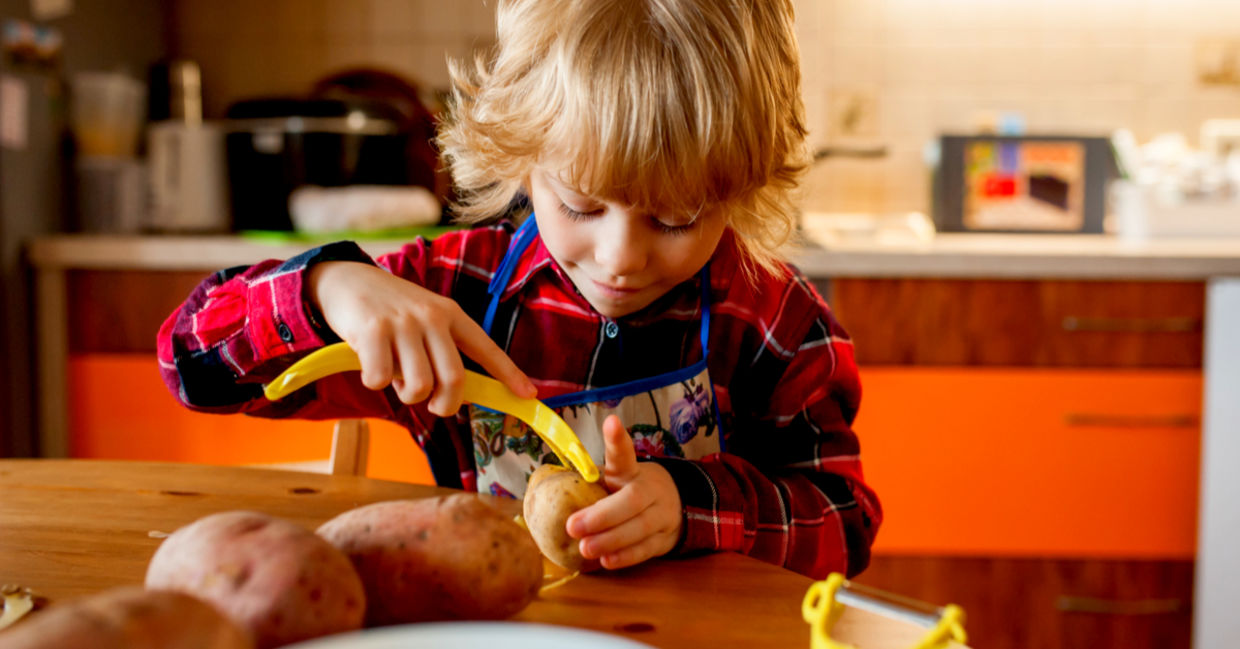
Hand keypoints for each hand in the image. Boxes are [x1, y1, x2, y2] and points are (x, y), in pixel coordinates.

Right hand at [307, 261, 535, 415]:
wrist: (346, 279)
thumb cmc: (390, 310)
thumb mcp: (424, 320)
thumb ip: (441, 352)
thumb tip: (456, 397)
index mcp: (450, 314)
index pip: (486, 348)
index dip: (508, 374)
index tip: (528, 394)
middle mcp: (432, 316)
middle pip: (454, 379)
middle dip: (444, 405)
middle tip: (431, 404)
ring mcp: (403, 323)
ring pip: (419, 386)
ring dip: (405, 394)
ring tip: (395, 375)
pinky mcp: (373, 330)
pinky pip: (381, 379)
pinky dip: (374, 382)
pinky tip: (369, 364)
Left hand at [566, 415, 682, 569]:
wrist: (672, 506)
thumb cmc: (628, 492)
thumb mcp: (615, 480)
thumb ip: (591, 482)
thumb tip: (544, 487)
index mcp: (631, 471)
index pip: (624, 454)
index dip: (617, 440)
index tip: (611, 422)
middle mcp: (649, 490)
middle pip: (631, 500)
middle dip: (602, 515)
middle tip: (573, 526)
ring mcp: (661, 514)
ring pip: (640, 527)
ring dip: (611, 540)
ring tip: (585, 548)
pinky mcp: (664, 539)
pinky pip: (646, 549)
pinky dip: (626, 556)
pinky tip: (607, 561)